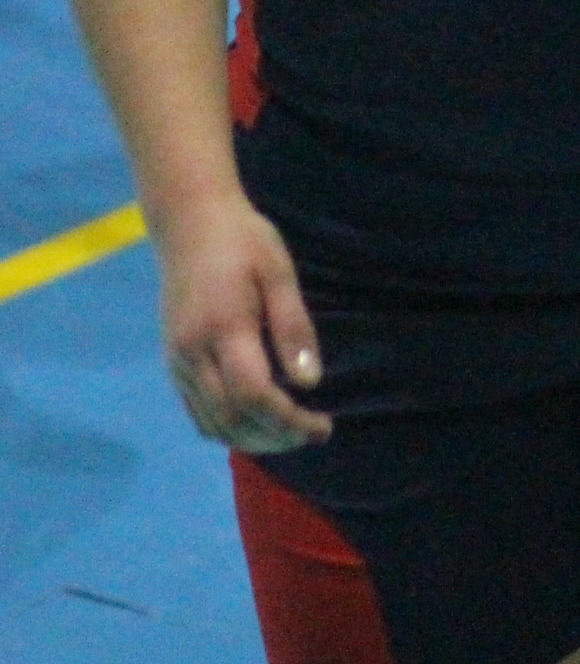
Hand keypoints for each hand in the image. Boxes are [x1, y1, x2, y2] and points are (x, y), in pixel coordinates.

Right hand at [156, 192, 331, 451]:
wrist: (189, 224)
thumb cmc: (244, 242)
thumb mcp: (279, 273)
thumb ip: (293, 328)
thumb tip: (309, 382)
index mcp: (224, 329)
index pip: (254, 395)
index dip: (289, 421)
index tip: (323, 426)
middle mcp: (193, 354)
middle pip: (231, 419)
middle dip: (274, 438)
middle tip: (313, 434)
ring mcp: (177, 361)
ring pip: (210, 423)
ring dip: (251, 439)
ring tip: (290, 434)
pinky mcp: (173, 362)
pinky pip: (196, 411)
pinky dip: (227, 427)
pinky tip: (257, 422)